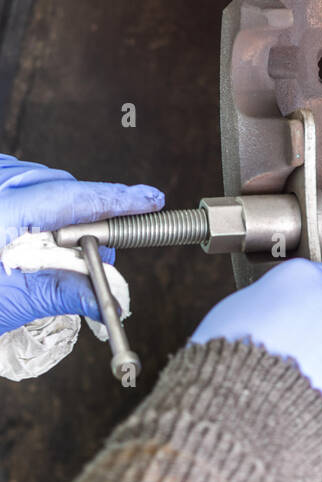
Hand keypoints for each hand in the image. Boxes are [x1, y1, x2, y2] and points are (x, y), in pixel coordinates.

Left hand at [0, 154, 163, 333]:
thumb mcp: (10, 301)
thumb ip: (62, 292)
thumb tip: (105, 297)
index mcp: (2, 210)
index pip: (72, 198)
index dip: (116, 200)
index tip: (148, 199)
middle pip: (58, 187)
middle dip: (86, 217)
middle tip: (99, 256)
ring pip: (36, 182)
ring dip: (57, 210)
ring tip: (57, 250)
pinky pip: (13, 181)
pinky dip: (31, 201)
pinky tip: (30, 230)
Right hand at [191, 258, 321, 451]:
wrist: (239, 420)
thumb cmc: (226, 370)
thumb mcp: (233, 313)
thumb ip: (270, 304)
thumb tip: (279, 313)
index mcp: (302, 278)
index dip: (313, 307)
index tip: (308, 322)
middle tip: (299, 365)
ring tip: (301, 393)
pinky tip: (317, 409)